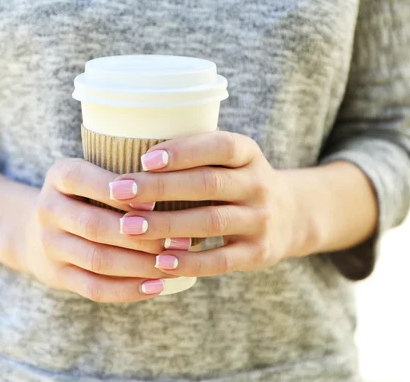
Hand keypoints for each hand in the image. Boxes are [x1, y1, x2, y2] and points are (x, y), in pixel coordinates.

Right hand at [13, 158, 174, 302]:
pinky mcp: (57, 276)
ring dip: (140, 265)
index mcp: (59, 175)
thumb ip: (125, 176)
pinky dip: (128, 289)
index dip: (119, 192)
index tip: (155, 201)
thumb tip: (178, 187)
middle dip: (140, 236)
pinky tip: (157, 286)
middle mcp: (48, 209)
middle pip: (95, 226)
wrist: (37, 230)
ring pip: (98, 260)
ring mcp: (49, 245)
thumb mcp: (93, 172)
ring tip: (173, 265)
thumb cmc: (87, 195)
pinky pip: (94, 288)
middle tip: (178, 241)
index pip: (84, 180)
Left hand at [108, 131, 309, 276]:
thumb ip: (193, 155)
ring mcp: (261, 220)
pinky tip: (159, 261)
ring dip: (167, 225)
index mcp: (248, 153)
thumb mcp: (229, 160)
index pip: (220, 146)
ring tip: (129, 227)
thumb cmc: (236, 182)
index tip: (143, 158)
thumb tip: (125, 151)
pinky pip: (220, 259)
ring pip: (211, 221)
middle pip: (209, 183)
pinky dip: (189, 261)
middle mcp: (259, 184)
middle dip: (161, 187)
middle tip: (119, 192)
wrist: (290, 216)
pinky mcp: (258, 253)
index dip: (183, 151)